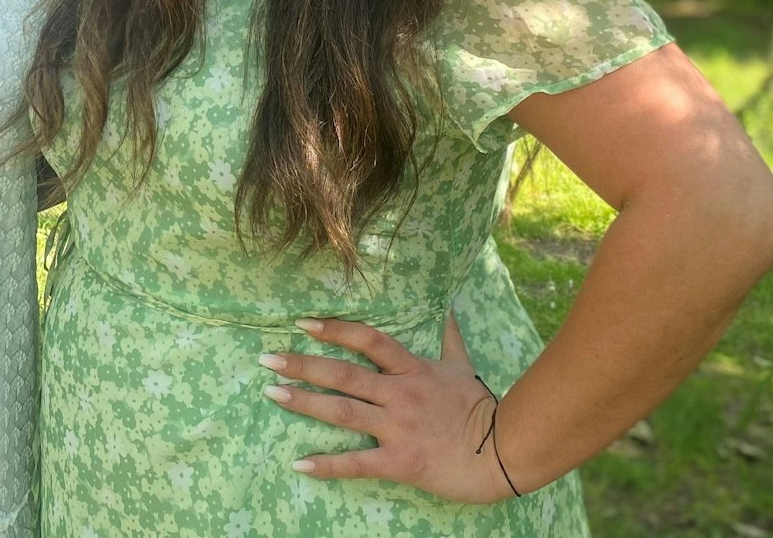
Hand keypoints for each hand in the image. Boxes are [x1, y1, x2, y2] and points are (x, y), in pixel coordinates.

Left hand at [261, 312, 514, 503]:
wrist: (505, 451)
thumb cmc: (481, 409)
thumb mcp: (463, 368)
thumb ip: (450, 339)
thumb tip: (450, 308)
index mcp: (412, 370)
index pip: (368, 341)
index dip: (335, 330)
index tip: (303, 324)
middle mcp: (400, 394)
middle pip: (344, 374)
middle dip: (303, 365)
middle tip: (267, 359)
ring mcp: (398, 428)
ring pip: (343, 412)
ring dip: (305, 403)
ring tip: (272, 394)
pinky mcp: (401, 461)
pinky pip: (358, 463)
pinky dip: (328, 465)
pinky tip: (301, 464)